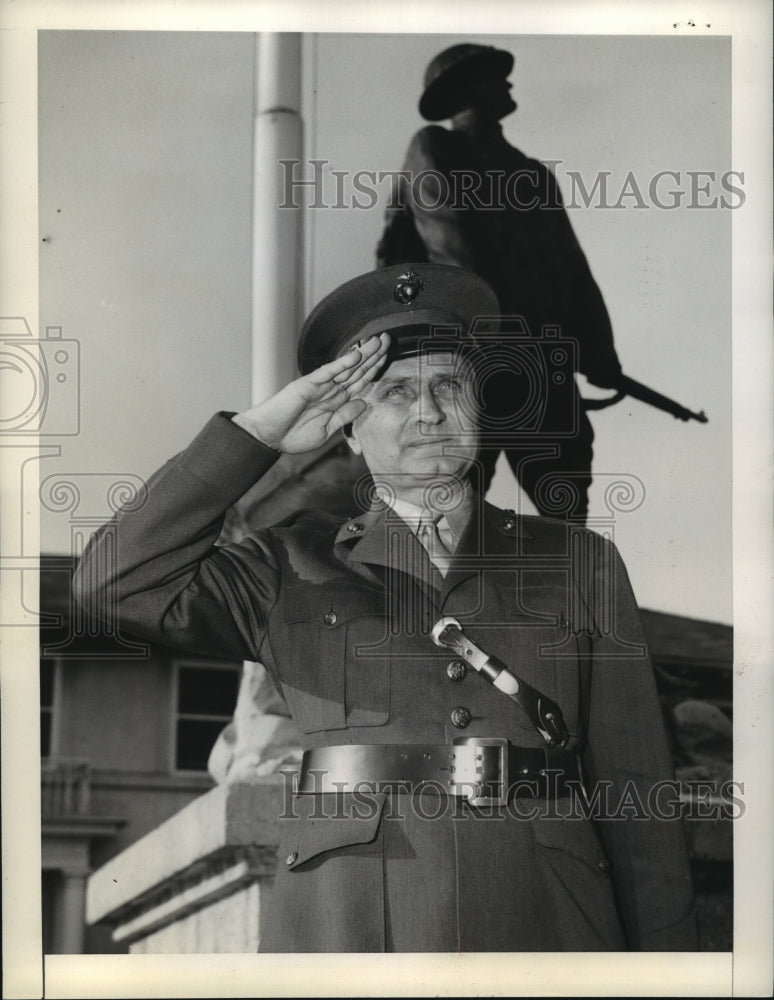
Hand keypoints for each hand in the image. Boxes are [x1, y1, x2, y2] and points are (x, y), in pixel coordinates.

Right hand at [232, 334, 388, 453]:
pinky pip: (328, 372)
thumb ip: (345, 416)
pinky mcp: (307, 384)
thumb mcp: (326, 430)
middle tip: (388, 339)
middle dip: (374, 356)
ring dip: (363, 354)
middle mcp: (330, 390)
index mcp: (336, 401)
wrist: (269, 436)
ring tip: (378, 340)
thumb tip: (364, 404)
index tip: (387, 358)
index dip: (375, 370)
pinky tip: (355, 355)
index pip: (360, 382)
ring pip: (346, 367)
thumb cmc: (293, 435)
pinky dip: (342, 364)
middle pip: (357, 370)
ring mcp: (320, 386)